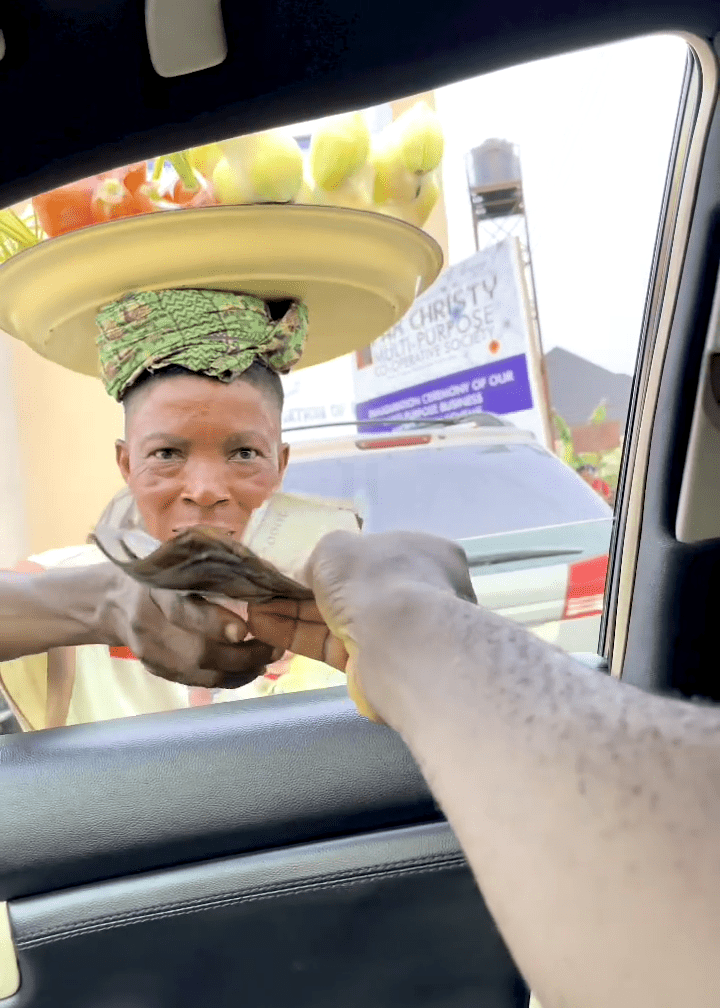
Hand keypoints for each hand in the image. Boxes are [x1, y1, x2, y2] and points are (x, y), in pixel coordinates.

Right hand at [99, 564, 283, 688]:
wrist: (111, 602)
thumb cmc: (155, 573)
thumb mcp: (174, 561)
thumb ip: (206, 569)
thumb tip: (259, 573)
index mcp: (154, 590)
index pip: (182, 611)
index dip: (212, 623)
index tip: (243, 630)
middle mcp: (149, 624)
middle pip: (197, 651)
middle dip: (242, 655)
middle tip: (273, 648)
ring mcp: (151, 652)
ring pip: (200, 672)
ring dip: (240, 671)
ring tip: (267, 660)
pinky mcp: (156, 670)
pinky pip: (196, 681)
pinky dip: (227, 678)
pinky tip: (248, 670)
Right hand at [248, 531, 475, 723]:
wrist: (395, 642)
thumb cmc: (372, 578)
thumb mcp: (337, 547)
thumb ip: (323, 556)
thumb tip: (313, 573)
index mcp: (421, 552)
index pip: (378, 551)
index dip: (340, 557)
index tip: (303, 562)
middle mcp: (413, 591)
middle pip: (352, 588)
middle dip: (307, 588)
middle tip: (266, 587)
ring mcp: (395, 631)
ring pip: (335, 618)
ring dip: (292, 612)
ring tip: (252, 607)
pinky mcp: (372, 664)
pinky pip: (328, 644)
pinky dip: (296, 635)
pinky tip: (262, 626)